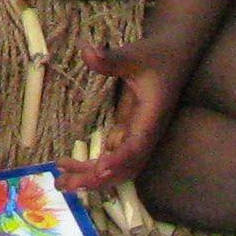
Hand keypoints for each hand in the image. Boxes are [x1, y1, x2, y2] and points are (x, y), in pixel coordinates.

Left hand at [60, 38, 199, 194]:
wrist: (173, 57)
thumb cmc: (156, 56)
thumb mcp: (134, 54)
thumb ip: (111, 58)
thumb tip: (87, 51)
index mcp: (151, 117)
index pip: (137, 145)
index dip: (119, 159)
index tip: (99, 169)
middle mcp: (146, 133)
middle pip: (125, 167)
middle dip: (97, 179)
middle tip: (65, 184)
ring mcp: (138, 136)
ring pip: (118, 167)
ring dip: (92, 178)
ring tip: (61, 182)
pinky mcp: (129, 133)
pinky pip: (113, 157)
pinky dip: (93, 166)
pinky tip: (70, 166)